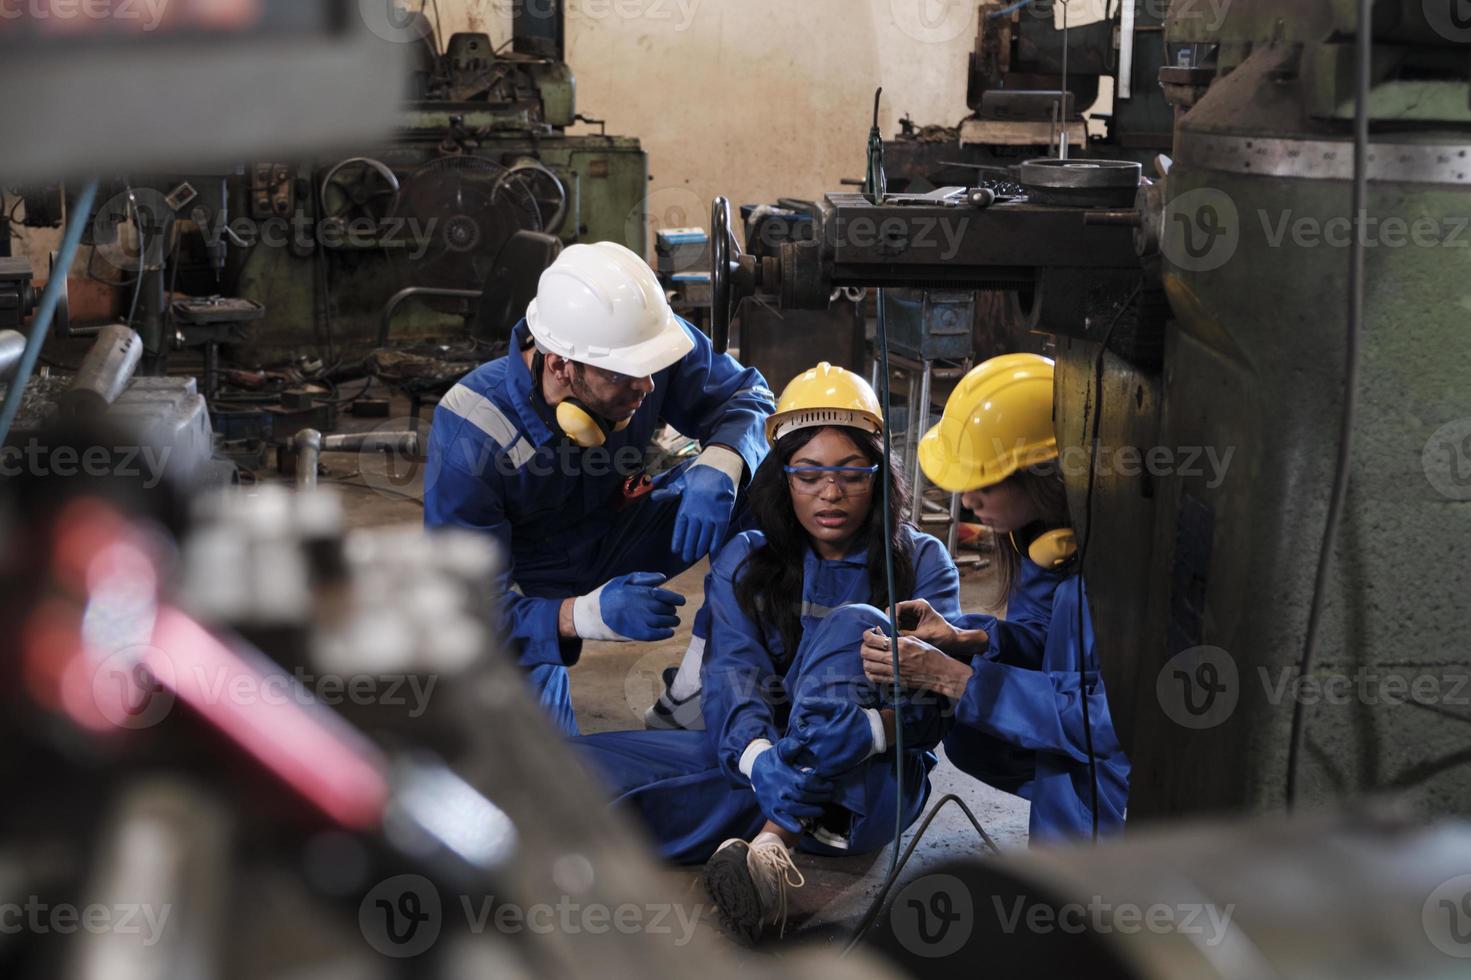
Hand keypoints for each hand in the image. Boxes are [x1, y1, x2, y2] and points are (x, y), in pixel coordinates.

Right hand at [572, 572, 685, 641]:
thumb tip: (663, 578)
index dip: (677, 599)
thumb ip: (644, 578)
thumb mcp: (622, 580)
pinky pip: (658, 634)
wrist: (588, 615)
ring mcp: (641, 621)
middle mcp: (644, 606)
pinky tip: (667, 632)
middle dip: (671, 611)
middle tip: (669, 612)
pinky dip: (666, 633)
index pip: (668, 596)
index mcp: (642, 592)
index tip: (680, 601)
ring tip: (669, 621)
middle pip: (669, 610)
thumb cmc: (606, 596)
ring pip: (666, 622)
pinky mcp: (637, 634)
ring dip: (671, 622)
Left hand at [651, 447, 741, 563]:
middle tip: (685, 558)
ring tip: (696, 556)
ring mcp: (711, 515)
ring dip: (700, 549)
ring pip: (705, 537)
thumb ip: (669, 492)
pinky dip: (716, 544)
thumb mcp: (682, 481)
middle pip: (692, 535)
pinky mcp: (723, 515)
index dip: (678, 540)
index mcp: (686, 505)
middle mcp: (698, 512)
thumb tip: (652, 496)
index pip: (680, 527)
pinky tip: (712, 552)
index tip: (675, 550)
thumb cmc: (700, 475)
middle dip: (688, 548)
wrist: (722, 466)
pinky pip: (719, 533)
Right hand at [749, 740, 834, 833]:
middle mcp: (779, 789)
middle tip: (829, 797)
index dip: (820, 786)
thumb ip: (789, 747)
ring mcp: (774, 801)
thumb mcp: (780, 749)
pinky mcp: (769, 810)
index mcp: (784, 775)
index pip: (806, 783)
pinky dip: (790, 825)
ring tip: (821, 810)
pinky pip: (780, 819)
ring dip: (810, 811)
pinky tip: (800, 828)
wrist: (755, 769)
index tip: (830, 786)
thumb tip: (798, 746)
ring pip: (795, 809)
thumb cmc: (773, 760)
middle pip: (803, 797)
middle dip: (819, 798)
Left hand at [780, 699, 880, 776]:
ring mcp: (824, 762)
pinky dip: (810, 766)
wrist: (874, 735)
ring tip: (807, 744)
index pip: (797, 730)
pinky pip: (813, 771)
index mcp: (817, 734)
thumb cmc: (855, 718)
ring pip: (803, 759)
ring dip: (802, 752)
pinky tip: (815, 756)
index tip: (801, 721)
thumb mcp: (839, 706)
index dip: (797, 723)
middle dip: (798, 738)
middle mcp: (818, 750)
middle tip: (803, 733)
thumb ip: (819, 703)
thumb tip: (802, 701)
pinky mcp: (830, 770)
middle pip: (797, 746)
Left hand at [862, 630, 971, 699]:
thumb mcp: (914, 640)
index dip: (867, 635)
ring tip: (871, 656)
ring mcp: (894, 672)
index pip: (872, 639)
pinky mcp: (895, 681)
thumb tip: (879, 633)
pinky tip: (874, 667)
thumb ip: (895, 637)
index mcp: (900, 645)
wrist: (940, 673)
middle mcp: (895, 659)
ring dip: (866, 660)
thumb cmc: (929, 654)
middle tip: (869, 644)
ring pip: (867, 666)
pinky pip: (874, 678)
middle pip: (866, 652)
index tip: (870, 633)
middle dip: (864, 646)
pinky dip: (870, 672)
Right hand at [895, 599, 960, 649]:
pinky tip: (898, 640)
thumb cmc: (942, 637)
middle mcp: (914, 608)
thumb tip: (890, 637)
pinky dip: (897, 632)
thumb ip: (906, 635)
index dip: (892, 617)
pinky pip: (899, 626)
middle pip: (894, 612)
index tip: (892, 629)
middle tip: (892, 635)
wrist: (953, 641)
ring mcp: (912, 616)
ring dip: (894, 628)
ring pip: (895, 619)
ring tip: (895, 639)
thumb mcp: (923, 636)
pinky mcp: (912, 624)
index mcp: (919, 605)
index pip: (898, 606)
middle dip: (891, 623)